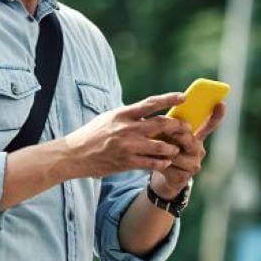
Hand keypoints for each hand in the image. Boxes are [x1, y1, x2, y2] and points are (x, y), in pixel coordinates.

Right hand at [62, 93, 191, 177]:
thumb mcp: (108, 118)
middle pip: (160, 124)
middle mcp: (126, 128)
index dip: (169, 99)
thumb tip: (146, 110)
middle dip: (177, 127)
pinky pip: (152, 163)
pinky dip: (162, 163)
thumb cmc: (92, 135)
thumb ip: (128, 115)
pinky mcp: (127, 162)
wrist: (74, 155)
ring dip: (172, 148)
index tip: (184, 97)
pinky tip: (165, 162)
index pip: (150, 103)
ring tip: (175, 149)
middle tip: (186, 129)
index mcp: (122, 114)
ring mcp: (127, 146)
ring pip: (160, 146)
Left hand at [149, 103, 226, 198]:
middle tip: (165, 130)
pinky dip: (158, 163)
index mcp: (197, 138)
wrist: (166, 177)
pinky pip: (168, 167)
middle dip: (175, 134)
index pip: (209, 125)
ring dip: (162, 150)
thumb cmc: (168, 150)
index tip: (221, 104)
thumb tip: (169, 111)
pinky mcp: (184, 178)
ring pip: (176, 153)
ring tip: (151, 148)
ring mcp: (193, 165)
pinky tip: (152, 162)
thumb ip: (174, 125)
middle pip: (189, 139)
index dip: (216, 116)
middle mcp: (199, 151)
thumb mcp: (171, 136)